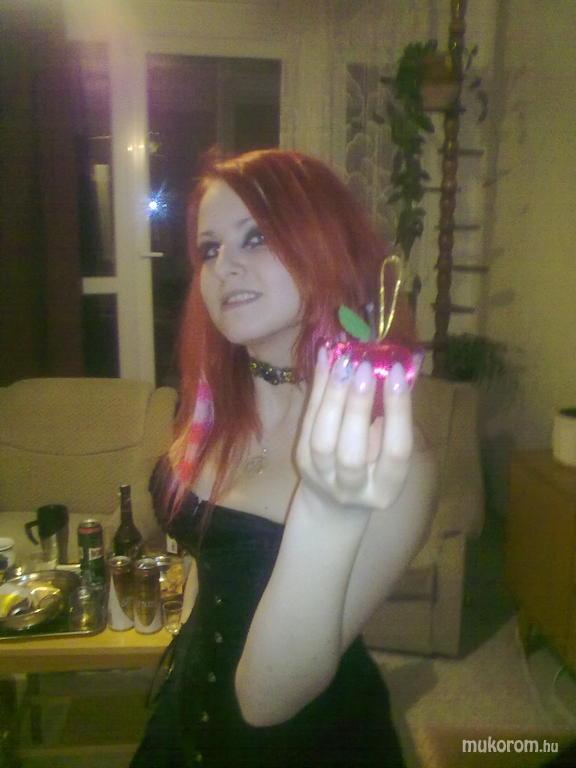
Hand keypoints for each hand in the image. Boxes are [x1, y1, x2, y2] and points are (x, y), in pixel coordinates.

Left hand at [296, 346, 412, 510]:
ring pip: (322, 440)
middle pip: (352, 452)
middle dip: (357, 406)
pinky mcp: (301, 461)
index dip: (398, 411)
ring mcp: (322, 477)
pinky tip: (325, 360)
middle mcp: (352, 489)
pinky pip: (307, 423)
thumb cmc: (374, 467)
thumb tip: (395, 368)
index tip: (396, 372)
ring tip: (343, 362)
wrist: (335, 502)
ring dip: (332, 396)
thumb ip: (394, 419)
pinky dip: (317, 389)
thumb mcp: (389, 453)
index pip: (396, 451)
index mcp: (386, 488)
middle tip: (363, 366)